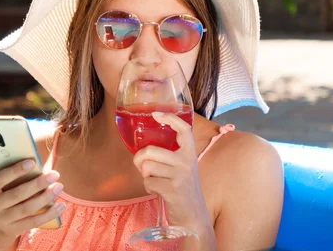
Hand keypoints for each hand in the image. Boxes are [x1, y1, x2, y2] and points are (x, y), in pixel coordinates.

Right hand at [0, 159, 64, 250]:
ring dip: (46, 197)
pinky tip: (60, 206)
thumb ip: (5, 178)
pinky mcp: (11, 231)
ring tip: (59, 187)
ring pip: (27, 208)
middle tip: (54, 174)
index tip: (32, 161)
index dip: (16, 170)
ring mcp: (0, 221)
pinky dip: (49, 213)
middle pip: (17, 194)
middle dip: (38, 183)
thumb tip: (33, 164)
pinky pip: (33, 222)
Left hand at [132, 111, 210, 227]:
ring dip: (146, 176)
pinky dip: (149, 188)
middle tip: (143, 167)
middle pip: (150, 151)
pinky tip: (159, 191)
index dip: (170, 119)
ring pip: (146, 167)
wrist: (193, 216)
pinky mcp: (172, 189)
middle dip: (139, 160)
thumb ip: (170, 156)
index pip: (184, 129)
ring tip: (156, 181)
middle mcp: (186, 162)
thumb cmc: (183, 190)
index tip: (156, 114)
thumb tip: (143, 149)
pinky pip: (147, 182)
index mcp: (190, 154)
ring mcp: (180, 175)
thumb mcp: (182, 169)